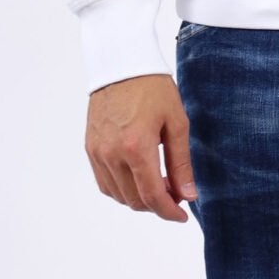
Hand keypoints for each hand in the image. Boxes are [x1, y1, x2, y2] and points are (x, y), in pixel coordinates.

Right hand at [85, 74, 198, 220]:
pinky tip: (137, 178)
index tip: (182, 215)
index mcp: (137, 148)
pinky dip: (122, 189)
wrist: (121, 63)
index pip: (152, 196)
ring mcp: (98, 152)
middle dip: (157, 204)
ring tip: (158, 183)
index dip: (169, 212)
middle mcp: (112, 154)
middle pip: (135, 200)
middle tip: (175, 192)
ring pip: (118, 195)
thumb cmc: (153, 88)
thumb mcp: (176, 123)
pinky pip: (104, 182)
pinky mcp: (90, 148)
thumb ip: (181, 163)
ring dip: (139, 198)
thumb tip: (188, 195)